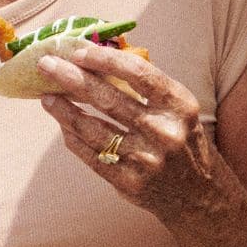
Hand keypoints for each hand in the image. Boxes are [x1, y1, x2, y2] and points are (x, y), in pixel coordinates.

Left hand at [35, 41, 218, 216]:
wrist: (200, 195)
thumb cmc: (183, 142)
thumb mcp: (178, 111)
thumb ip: (146, 90)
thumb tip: (97, 62)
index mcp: (179, 106)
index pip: (139, 74)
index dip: (106, 60)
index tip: (79, 51)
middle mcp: (164, 132)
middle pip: (109, 99)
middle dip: (71, 78)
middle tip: (46, 64)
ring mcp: (146, 160)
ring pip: (93, 129)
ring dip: (64, 110)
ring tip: (47, 97)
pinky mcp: (129, 183)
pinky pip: (91, 155)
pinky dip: (73, 137)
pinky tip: (62, 124)